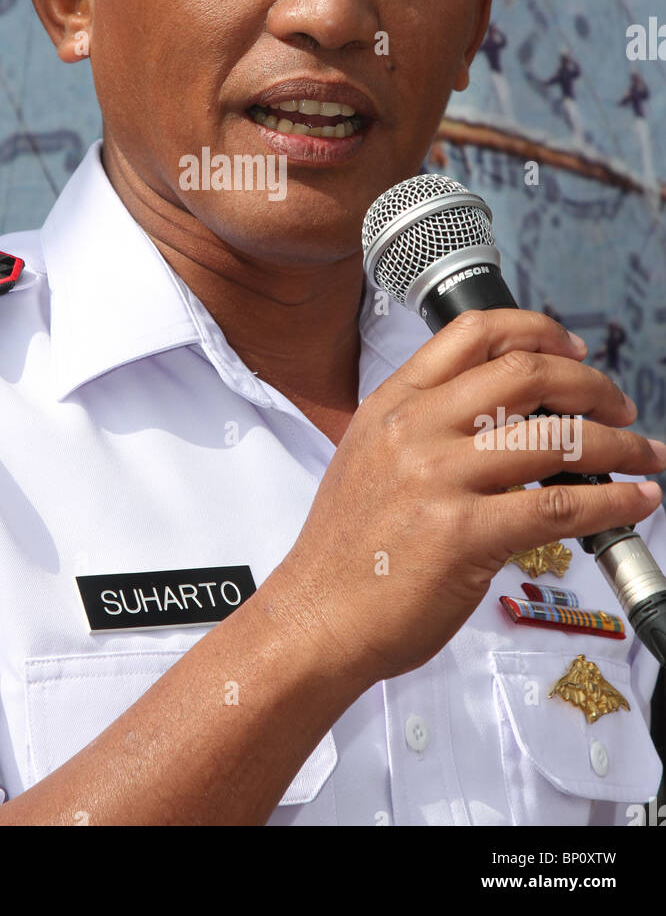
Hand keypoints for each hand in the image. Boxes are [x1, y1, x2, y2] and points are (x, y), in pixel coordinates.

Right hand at [276, 309, 663, 688]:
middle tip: (620, 406)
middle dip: (591, 385)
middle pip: (526, 373)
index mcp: (393, 404)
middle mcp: (416, 429)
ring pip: (556, 437)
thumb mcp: (369, 457)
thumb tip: (506, 416)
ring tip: (645, 455)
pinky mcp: (465, 534)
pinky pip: (561, 506)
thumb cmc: (347, 551)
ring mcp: (439, 478)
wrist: (317, 617)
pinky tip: (635, 502)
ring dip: (619, 443)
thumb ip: (426, 426)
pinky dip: (614, 501)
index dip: (539, 331)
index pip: (474, 333)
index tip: (574, 351)